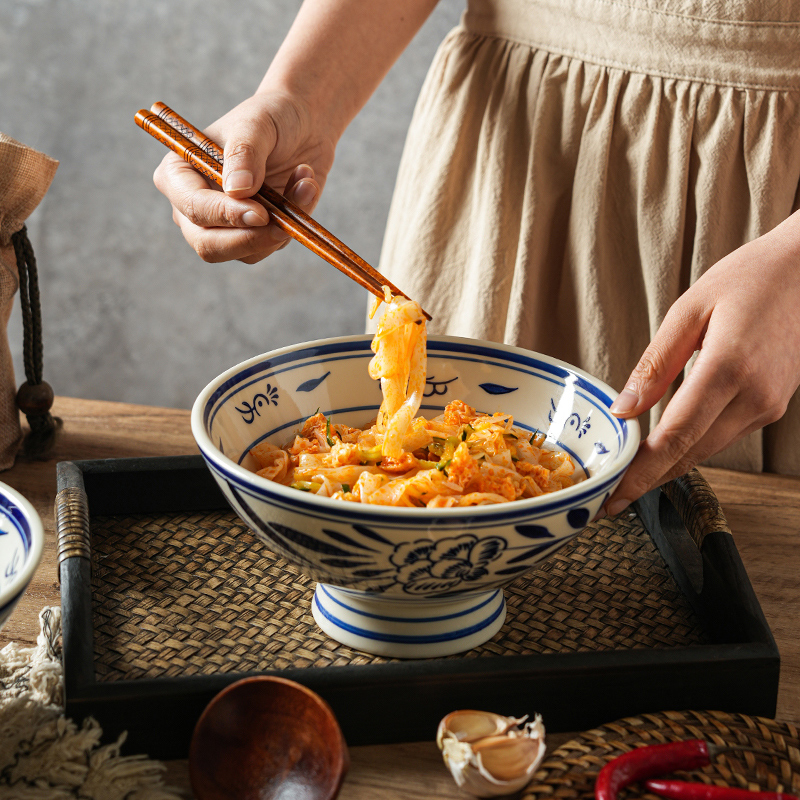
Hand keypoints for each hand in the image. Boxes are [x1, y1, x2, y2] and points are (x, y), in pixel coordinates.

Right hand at [152, 92, 334, 263]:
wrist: (303, 125)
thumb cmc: (272, 118)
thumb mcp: (257, 124)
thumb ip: (244, 153)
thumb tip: (237, 191)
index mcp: (179, 174)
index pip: (193, 208)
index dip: (226, 216)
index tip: (261, 213)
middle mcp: (193, 206)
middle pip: (208, 245)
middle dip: (251, 239)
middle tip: (284, 223)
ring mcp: (223, 226)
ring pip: (246, 252)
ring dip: (282, 224)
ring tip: (304, 181)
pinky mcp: (253, 236)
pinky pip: (272, 245)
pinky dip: (294, 222)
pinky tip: (304, 188)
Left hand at [605, 212, 799, 514]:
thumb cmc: (748, 280)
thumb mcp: (689, 311)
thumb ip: (654, 365)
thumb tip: (623, 410)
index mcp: (728, 368)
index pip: (675, 436)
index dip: (642, 472)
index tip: (614, 496)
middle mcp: (754, 396)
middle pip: (691, 453)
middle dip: (649, 480)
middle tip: (612, 500)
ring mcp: (768, 405)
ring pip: (708, 450)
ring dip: (669, 468)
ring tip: (631, 480)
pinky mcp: (772, 406)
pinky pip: (723, 436)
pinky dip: (691, 448)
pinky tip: (666, 451)